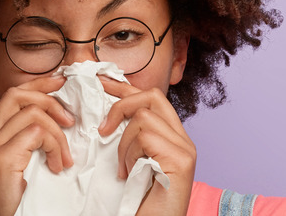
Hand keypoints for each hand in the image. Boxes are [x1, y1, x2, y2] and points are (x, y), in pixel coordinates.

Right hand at [0, 76, 74, 215]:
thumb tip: (63, 116)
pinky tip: (58, 166)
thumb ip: (33, 142)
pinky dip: (55, 145)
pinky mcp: (0, 159)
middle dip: (49, 99)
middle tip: (71, 120)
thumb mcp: (28, 166)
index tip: (62, 83)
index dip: (39, 85)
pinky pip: (37, 133)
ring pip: (33, 113)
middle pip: (16, 94)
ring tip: (65, 159)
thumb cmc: (24, 203)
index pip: (12, 96)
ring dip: (58, 134)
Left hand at [98, 78, 195, 215]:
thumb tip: (106, 117)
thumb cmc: (139, 203)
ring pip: (144, 117)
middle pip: (153, 96)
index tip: (101, 83)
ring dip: (124, 143)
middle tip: (103, 130)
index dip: (125, 87)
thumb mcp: (132, 163)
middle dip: (122, 105)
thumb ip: (130, 139)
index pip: (151, 99)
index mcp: (173, 139)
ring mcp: (185, 149)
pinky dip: (129, 154)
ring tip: (124, 168)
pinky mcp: (181, 160)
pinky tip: (129, 175)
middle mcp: (184, 141)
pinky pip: (145, 137)